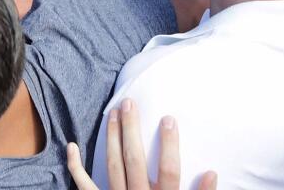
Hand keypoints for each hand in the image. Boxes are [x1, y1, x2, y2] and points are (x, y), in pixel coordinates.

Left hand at [67, 100, 216, 189]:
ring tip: (113, 114)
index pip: (168, 170)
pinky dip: (75, 166)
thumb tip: (212, 172)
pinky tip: (71, 146)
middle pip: (134, 160)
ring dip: (112, 138)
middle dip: (132, 130)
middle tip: (129, 103)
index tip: (168, 118)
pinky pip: (84, 186)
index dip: (169, 145)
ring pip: (112, 165)